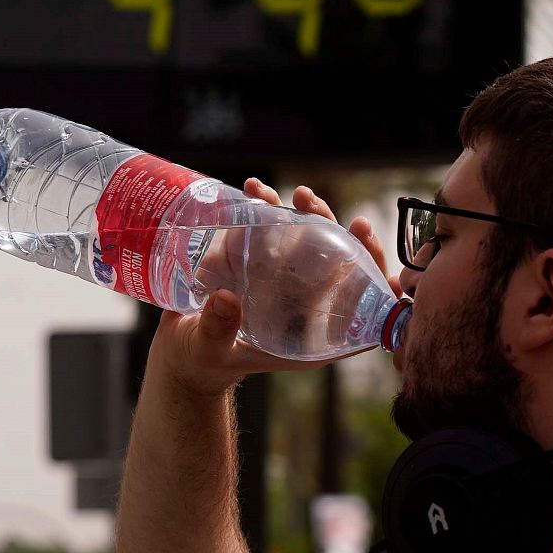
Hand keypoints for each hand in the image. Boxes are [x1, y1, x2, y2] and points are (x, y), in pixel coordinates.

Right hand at [148, 179, 399, 399]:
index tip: (369, 246)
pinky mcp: (259, 264)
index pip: (359, 310)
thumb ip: (218, 330)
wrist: (177, 352)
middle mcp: (305, 307)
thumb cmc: (200, 362)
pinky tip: (254, 189)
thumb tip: (226, 299)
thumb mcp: (210, 351)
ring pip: (313, 244)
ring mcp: (284, 283)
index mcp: (309, 337)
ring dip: (310, 213)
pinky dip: (268, 207)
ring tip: (296, 194)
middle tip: (317, 207)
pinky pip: (274, 232)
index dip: (375, 280)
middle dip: (340, 232)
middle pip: (341, 268)